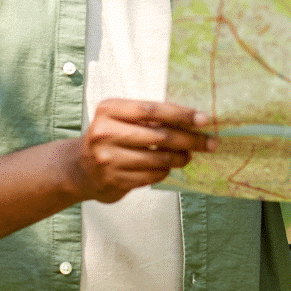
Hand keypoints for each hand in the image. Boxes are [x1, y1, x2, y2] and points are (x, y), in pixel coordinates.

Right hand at [72, 98, 216, 202]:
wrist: (79, 168)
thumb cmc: (110, 136)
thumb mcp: (121, 118)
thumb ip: (148, 116)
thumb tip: (192, 119)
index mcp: (109, 109)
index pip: (152, 109)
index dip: (180, 114)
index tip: (204, 119)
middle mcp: (105, 132)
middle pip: (159, 135)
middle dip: (189, 139)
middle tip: (210, 142)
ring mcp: (108, 159)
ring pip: (158, 158)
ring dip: (181, 158)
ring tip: (189, 155)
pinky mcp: (114, 180)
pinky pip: (151, 176)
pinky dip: (165, 171)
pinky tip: (169, 167)